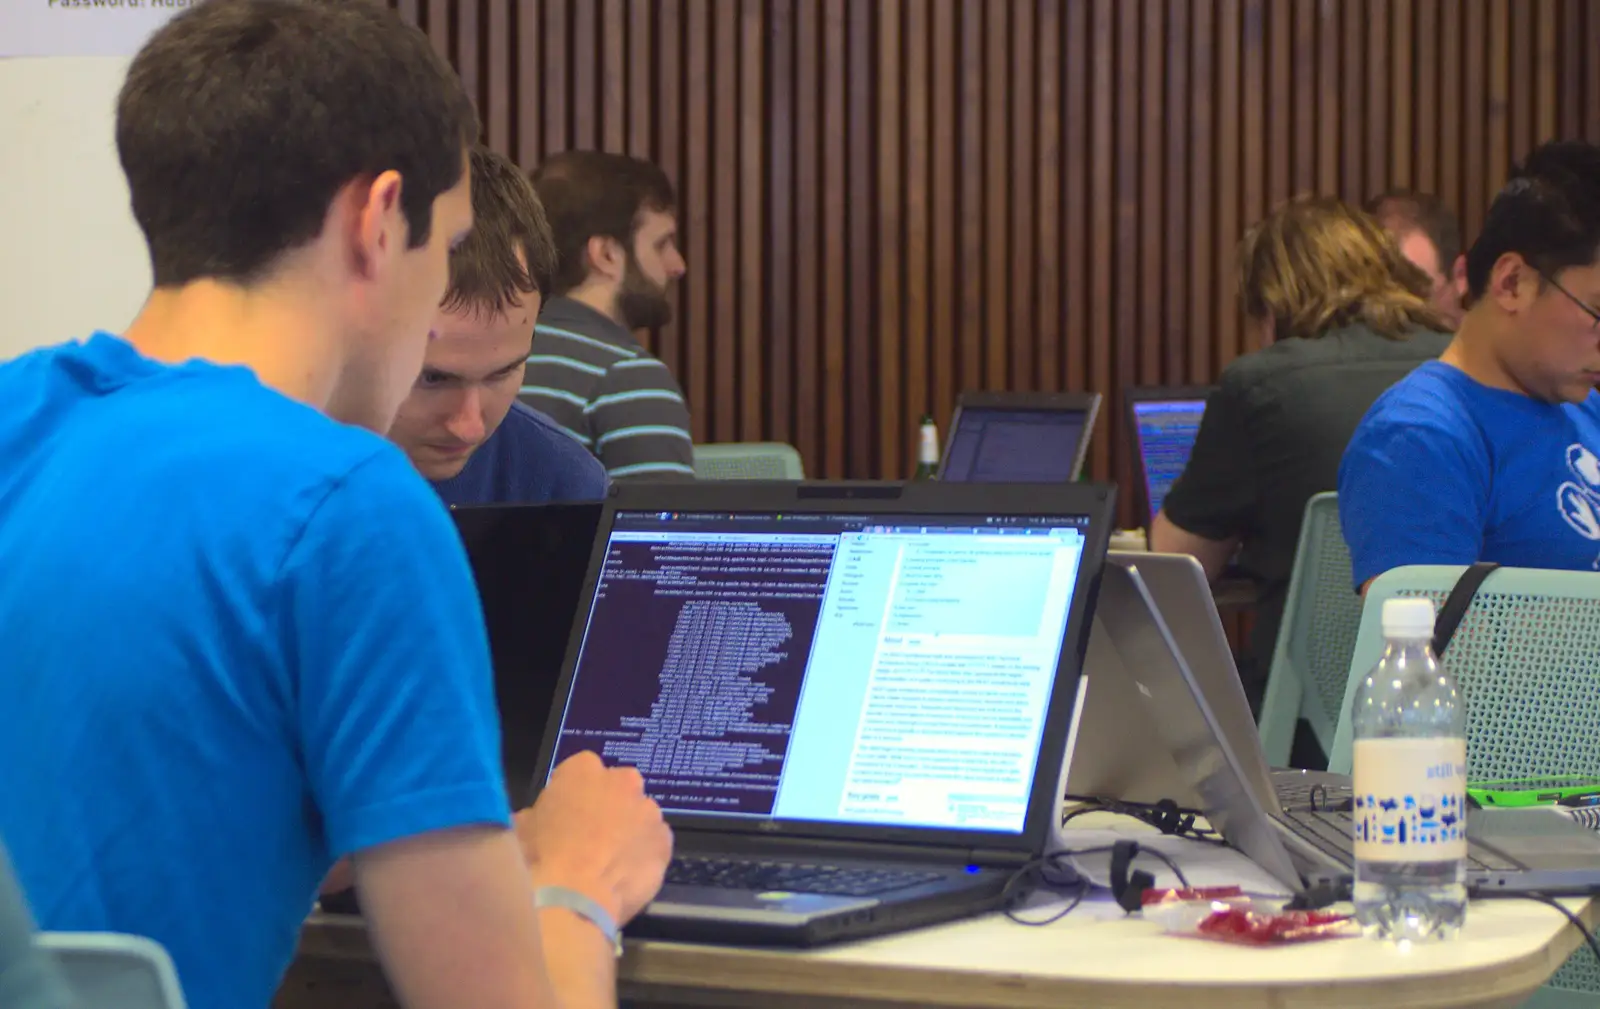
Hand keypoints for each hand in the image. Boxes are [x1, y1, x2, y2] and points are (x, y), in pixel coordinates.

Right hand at [514, 751, 671, 924]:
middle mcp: (622, 781)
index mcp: (583, 769)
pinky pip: (655, 843)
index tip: (566, 816)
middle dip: (608, 806)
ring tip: (610, 861)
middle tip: (591, 837)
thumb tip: (542, 821)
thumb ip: (539, 813)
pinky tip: (627, 874)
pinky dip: (645, 854)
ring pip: (639, 815)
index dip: (573, 795)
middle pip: (617, 788)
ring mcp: (648, 810)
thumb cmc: (540, 858)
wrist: (572, 899)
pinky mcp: (665, 841)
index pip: (581, 771)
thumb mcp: (521, 827)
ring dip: (629, 830)